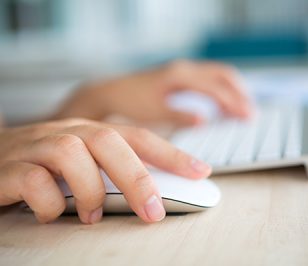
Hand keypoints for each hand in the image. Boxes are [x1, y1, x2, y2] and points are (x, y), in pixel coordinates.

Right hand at [0, 118, 210, 223]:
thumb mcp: (82, 164)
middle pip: (109, 140)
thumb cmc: (43, 165)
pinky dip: (50, 203)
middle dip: (137, 177)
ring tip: (93, 215)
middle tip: (153, 212)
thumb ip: (111, 171)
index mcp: (90, 132)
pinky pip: (34, 180)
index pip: (137, 136)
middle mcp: (67, 132)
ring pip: (71, 153)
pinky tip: (53, 214)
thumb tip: (152, 192)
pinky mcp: (9, 167)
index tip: (200, 171)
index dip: (171, 152)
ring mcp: (37, 146)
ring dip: (90, 190)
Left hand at [55, 60, 251, 125]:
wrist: (112, 92)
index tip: (247, 117)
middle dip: (240, 93)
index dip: (234, 103)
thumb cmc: (131, 102)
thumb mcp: (154, 112)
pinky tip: (223, 104)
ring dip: (233, 90)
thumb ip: (179, 115)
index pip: (216, 88)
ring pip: (218, 75)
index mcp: (180, 76)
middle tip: (250, 114)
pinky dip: (221, 90)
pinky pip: (209, 79)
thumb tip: (204, 119)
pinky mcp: (181, 75)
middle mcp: (184, 69)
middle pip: (223, 75)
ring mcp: (183, 70)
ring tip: (243, 109)